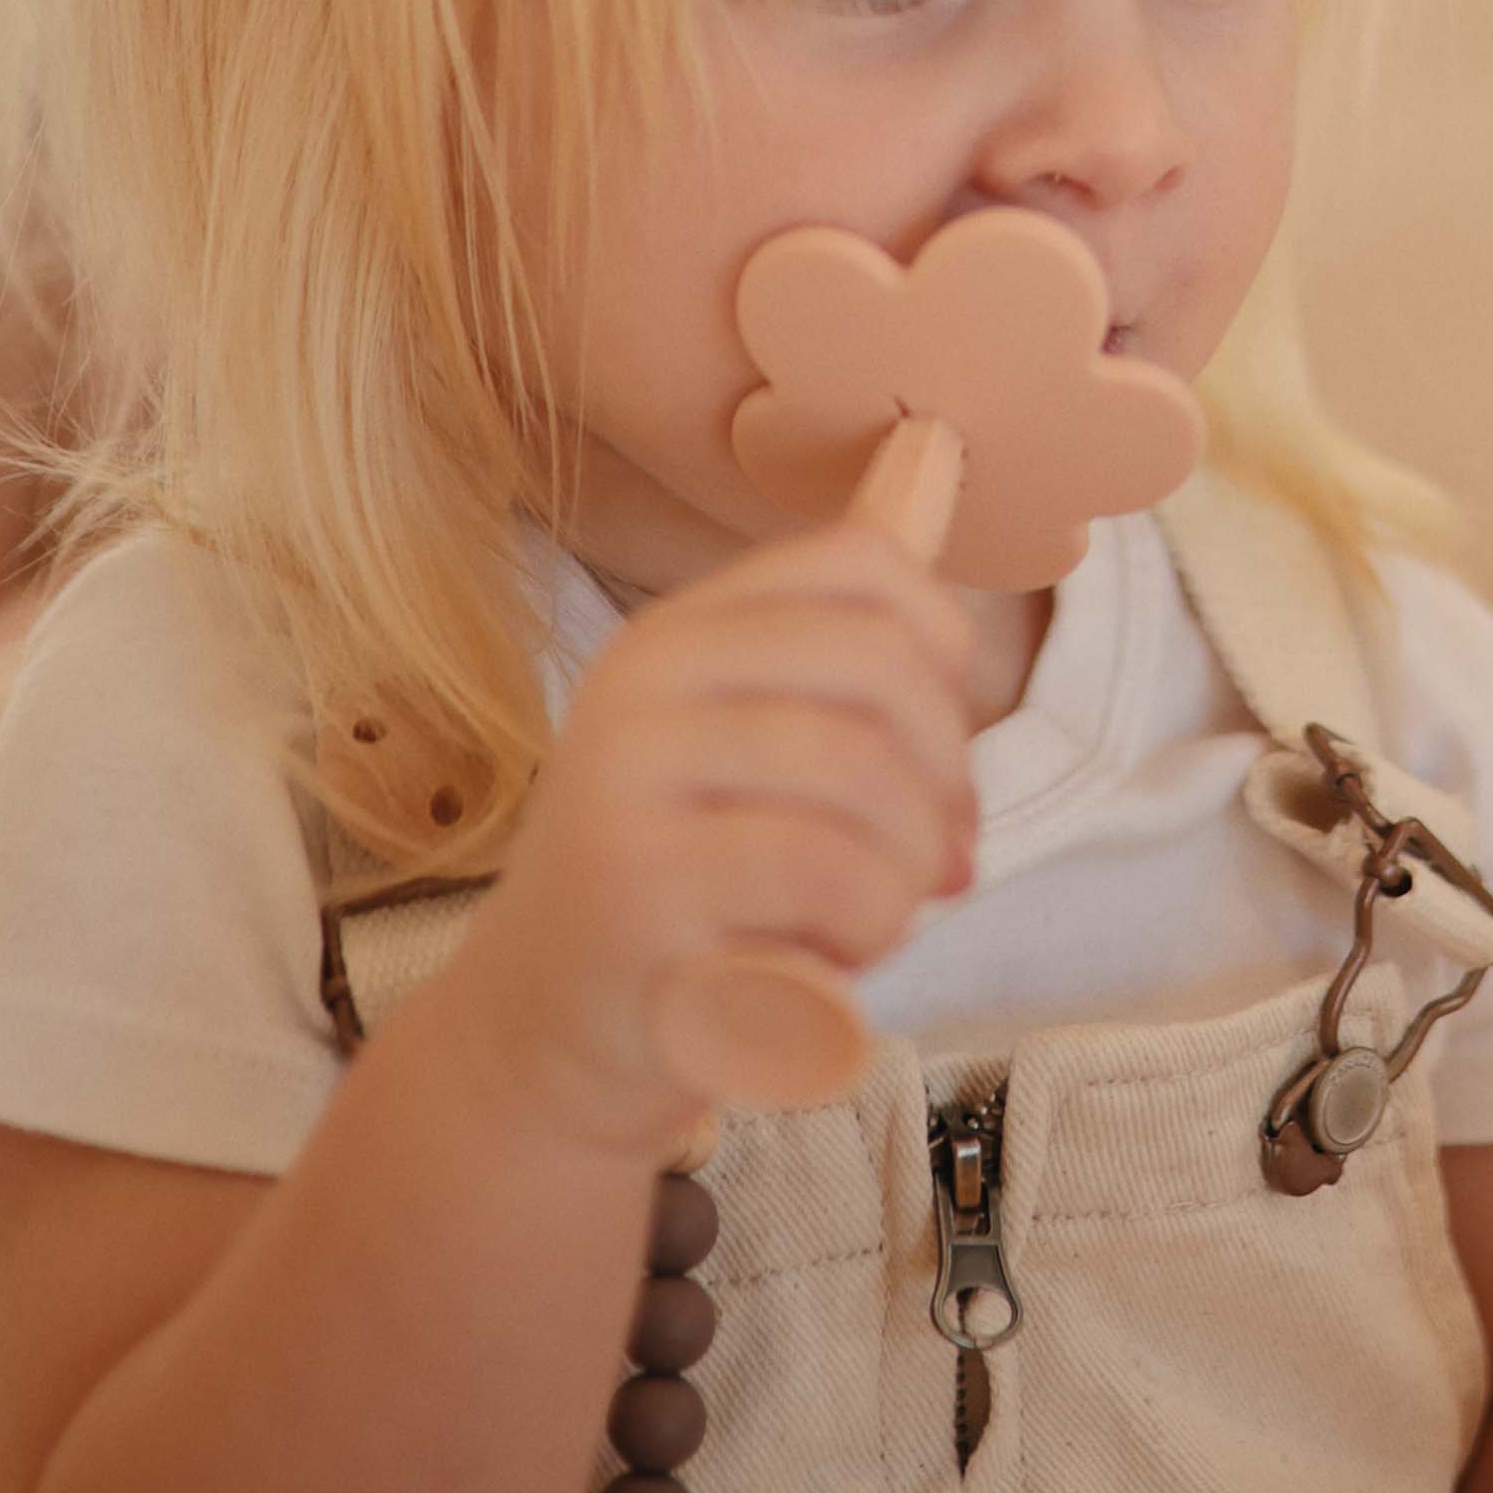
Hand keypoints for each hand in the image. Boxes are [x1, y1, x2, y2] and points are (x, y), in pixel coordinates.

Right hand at [466, 523, 980, 1150]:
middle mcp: (642, 679)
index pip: (867, 567)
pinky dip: (870, 930)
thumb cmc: (687, 895)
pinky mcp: (638, 882)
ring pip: (871, 779)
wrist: (545, 1040)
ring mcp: (629, 775)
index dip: (944, 662)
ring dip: (911, 873)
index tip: (930, 757)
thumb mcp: (755, 750)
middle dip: (947, 784)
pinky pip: (834, 872)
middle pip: (886, 671)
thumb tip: (933, 452)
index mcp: (680, 633)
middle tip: (932, 865)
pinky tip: (825, 958)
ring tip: (867, 919)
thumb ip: (838, 635)